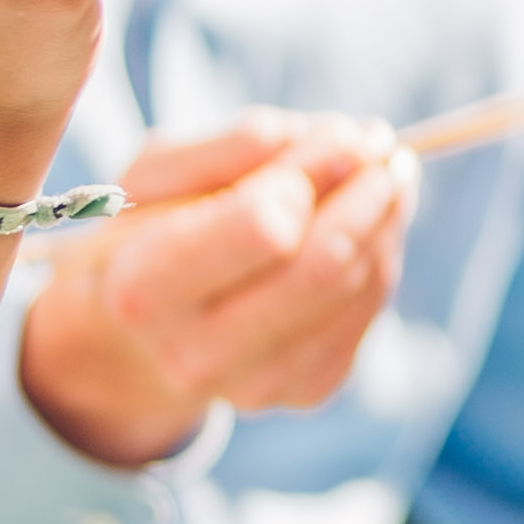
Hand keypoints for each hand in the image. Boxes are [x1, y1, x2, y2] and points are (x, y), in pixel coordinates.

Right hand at [16, 115, 412, 469]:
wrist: (139, 338)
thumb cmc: (149, 235)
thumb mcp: (156, 176)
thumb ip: (230, 146)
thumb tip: (328, 139)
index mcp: (144, 290)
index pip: (264, 229)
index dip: (314, 174)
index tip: (339, 133)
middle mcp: (197, 354)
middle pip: (326, 261)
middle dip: (369, 188)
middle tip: (382, 140)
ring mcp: (258, 384)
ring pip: (361, 281)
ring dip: (385, 214)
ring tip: (380, 169)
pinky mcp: (307, 390)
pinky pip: (370, 307)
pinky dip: (380, 251)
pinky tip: (366, 221)